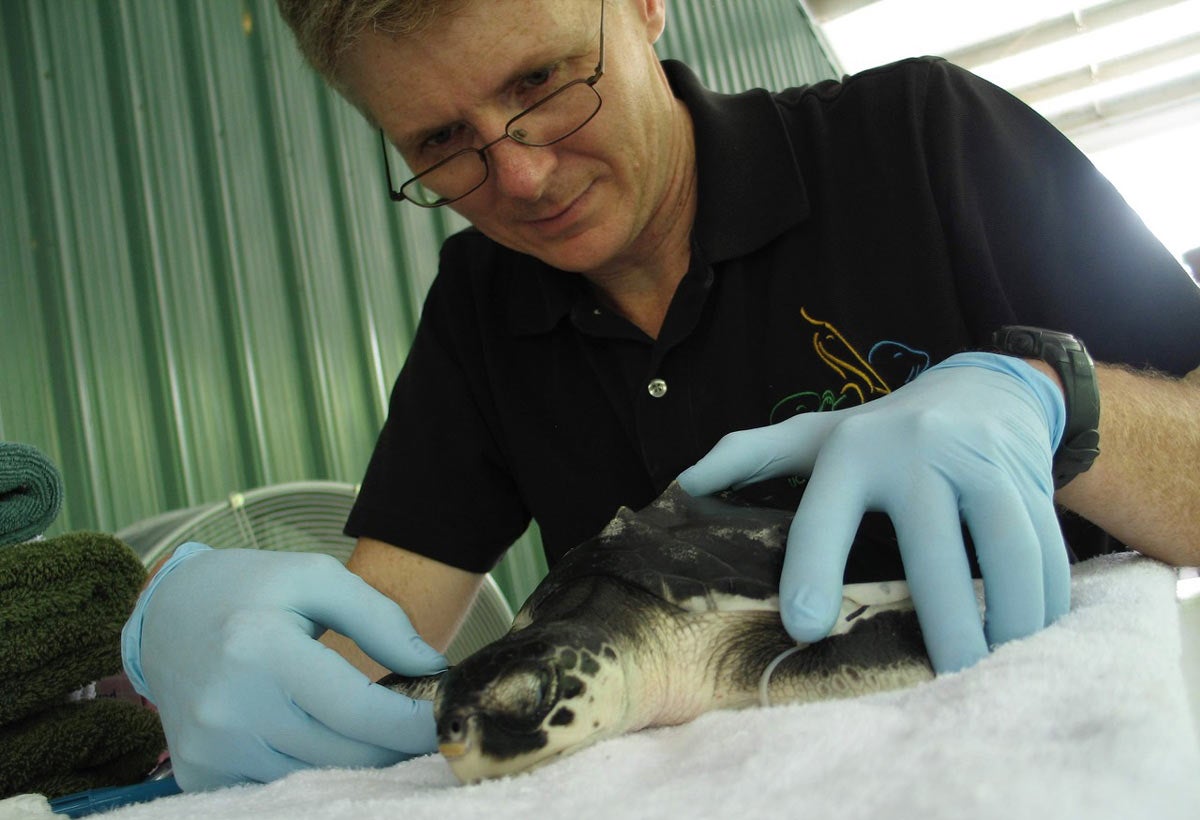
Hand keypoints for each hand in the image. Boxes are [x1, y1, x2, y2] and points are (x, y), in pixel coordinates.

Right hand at [122, 543, 446, 790]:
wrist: (165, 615)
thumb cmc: (252, 590)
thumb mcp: (317, 578)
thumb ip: (381, 620)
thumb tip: (432, 668)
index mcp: (260, 649)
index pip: (357, 709)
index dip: (411, 724)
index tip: (445, 720)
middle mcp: (228, 707)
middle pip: (342, 754)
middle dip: (393, 746)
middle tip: (419, 727)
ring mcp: (209, 748)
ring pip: (314, 779)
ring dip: (357, 763)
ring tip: (378, 732)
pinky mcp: (197, 773)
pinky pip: (275, 789)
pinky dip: (312, 772)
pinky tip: (329, 743)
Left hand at [678, 352, 1070, 672]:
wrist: (983, 388)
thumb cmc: (882, 428)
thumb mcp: (812, 434)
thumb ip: (746, 457)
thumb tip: (678, 491)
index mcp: (851, 449)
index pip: (826, 512)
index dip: (812, 568)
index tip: (804, 628)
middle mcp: (917, 453)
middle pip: (933, 552)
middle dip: (941, 623)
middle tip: (941, 676)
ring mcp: (980, 463)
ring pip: (1007, 552)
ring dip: (1006, 619)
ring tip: (991, 660)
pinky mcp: (1030, 478)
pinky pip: (1047, 550)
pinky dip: (1045, 601)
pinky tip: (1028, 631)